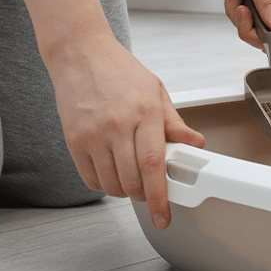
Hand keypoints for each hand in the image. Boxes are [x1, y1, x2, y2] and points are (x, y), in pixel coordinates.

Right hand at [45, 33, 204, 229]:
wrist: (80, 54)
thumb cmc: (120, 70)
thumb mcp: (156, 91)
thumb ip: (175, 122)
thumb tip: (196, 143)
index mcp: (144, 112)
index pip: (154, 165)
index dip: (160, 196)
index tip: (164, 215)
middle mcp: (117, 125)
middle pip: (132, 181)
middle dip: (144, 196)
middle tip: (150, 191)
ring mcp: (93, 135)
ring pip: (111, 184)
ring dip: (124, 191)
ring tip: (132, 178)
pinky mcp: (74, 141)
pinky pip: (90, 178)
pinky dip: (104, 184)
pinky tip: (112, 172)